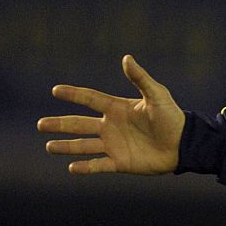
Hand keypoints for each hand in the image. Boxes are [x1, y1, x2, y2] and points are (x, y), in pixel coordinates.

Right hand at [40, 54, 185, 174]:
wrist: (185, 144)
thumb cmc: (173, 118)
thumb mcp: (157, 96)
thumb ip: (141, 79)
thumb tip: (126, 58)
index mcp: (117, 109)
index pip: (90, 99)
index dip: (74, 94)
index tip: (56, 90)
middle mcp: (111, 127)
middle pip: (79, 124)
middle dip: (60, 124)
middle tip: (41, 124)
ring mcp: (114, 145)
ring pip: (84, 145)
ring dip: (66, 146)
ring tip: (49, 146)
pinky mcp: (121, 162)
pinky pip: (99, 165)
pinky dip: (85, 167)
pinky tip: (71, 167)